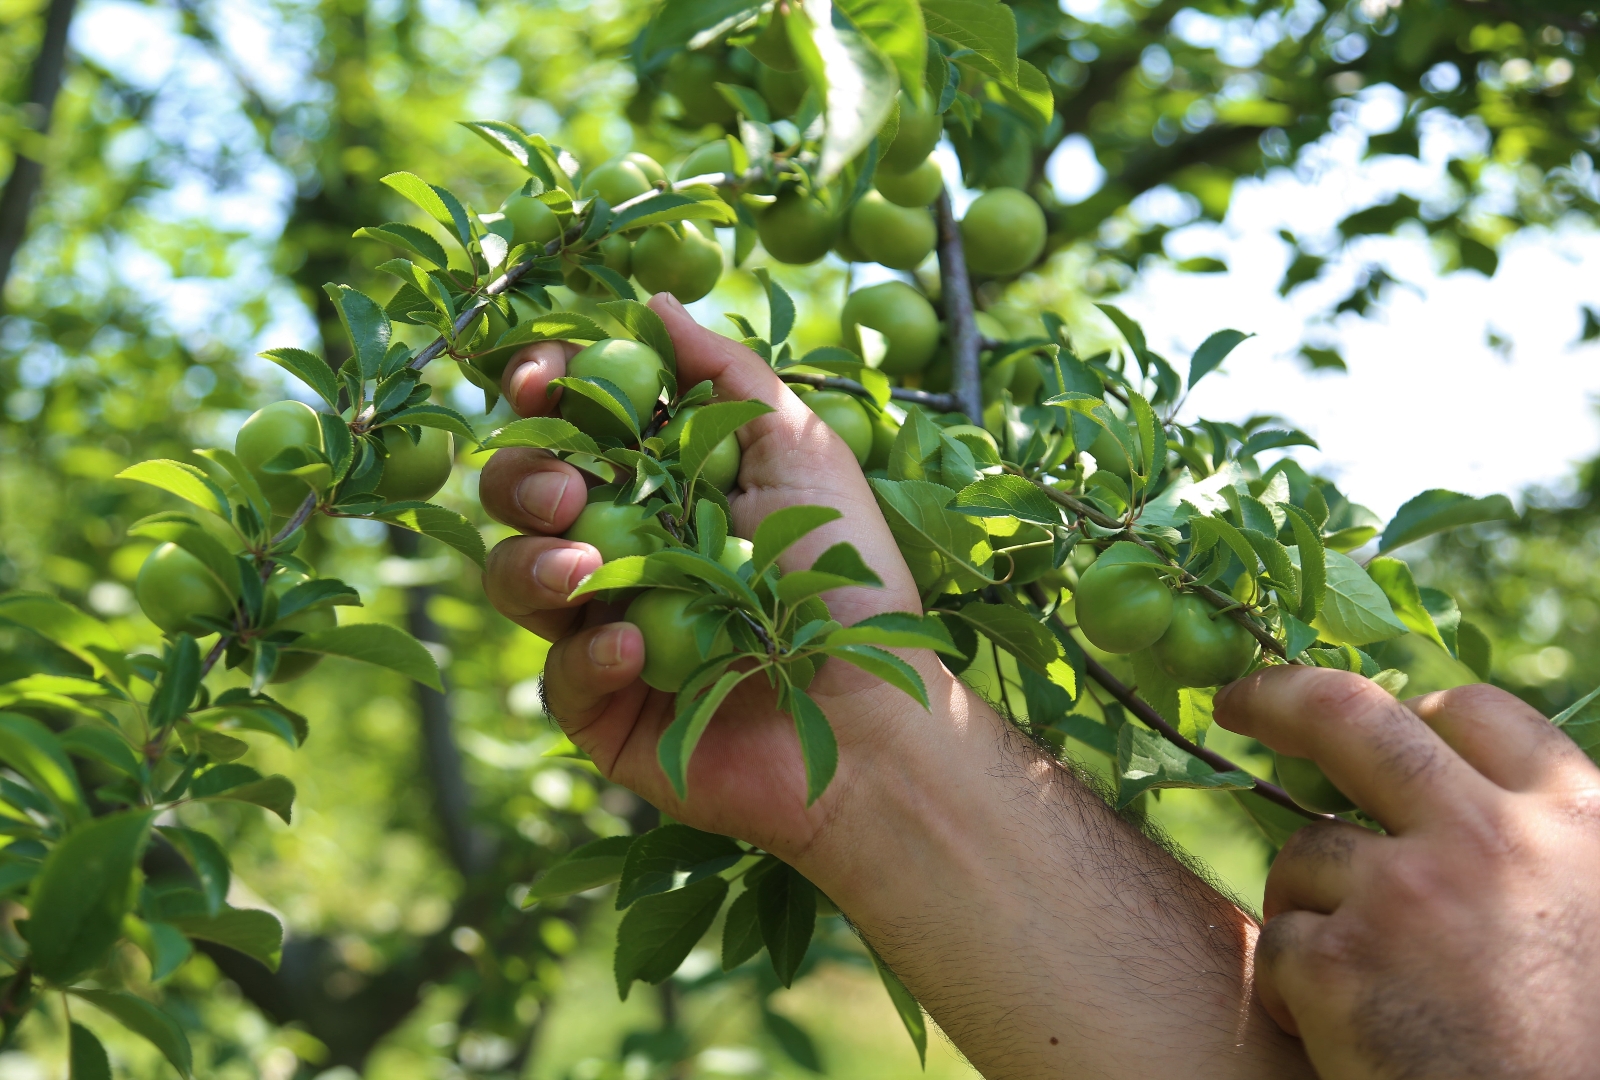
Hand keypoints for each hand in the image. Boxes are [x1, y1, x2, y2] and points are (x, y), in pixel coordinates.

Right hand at [479, 293, 950, 859]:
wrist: (874, 722)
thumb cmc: (849, 578)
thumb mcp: (803, 453)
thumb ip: (727, 377)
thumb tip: (653, 302)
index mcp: (662, 480)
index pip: (574, 422)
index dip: (543, 392)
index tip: (542, 380)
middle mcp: (622, 544)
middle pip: (521, 491)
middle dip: (524, 476)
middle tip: (568, 491)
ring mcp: (604, 627)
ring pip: (514, 578)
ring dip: (533, 563)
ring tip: (587, 569)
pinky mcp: (601, 708)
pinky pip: (555, 675)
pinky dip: (587, 656)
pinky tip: (634, 649)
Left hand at [1215, 668, 1599, 1078]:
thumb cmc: (1578, 1049)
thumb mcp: (1594, 914)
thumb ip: (1535, 846)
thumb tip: (1446, 777)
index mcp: (1577, 823)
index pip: (1477, 713)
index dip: (1416, 710)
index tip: (1367, 712)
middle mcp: (1490, 840)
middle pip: (1351, 716)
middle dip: (1278, 696)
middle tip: (1234, 702)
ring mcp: (1408, 896)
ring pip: (1306, 855)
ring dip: (1314, 909)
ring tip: (1373, 991)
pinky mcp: (1341, 966)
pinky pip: (1283, 945)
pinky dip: (1297, 992)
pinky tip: (1350, 1039)